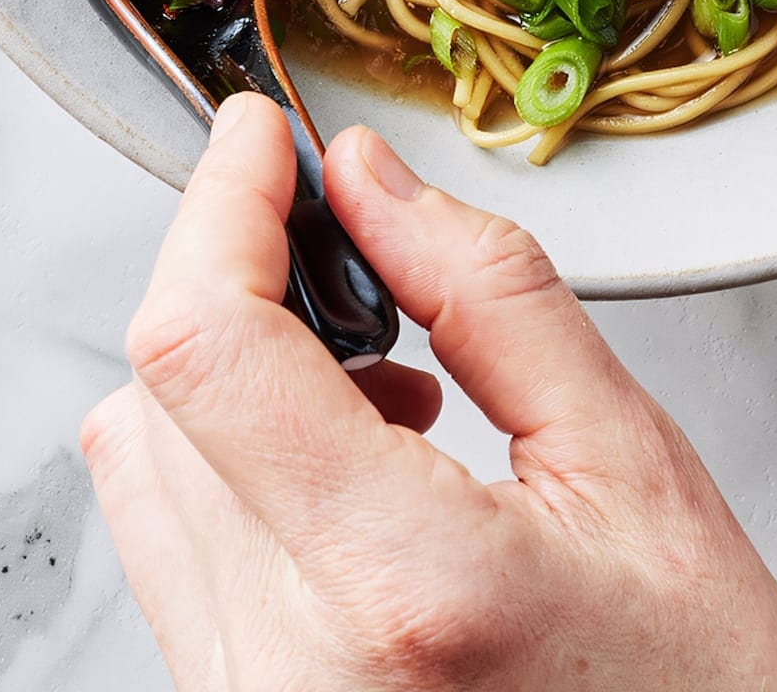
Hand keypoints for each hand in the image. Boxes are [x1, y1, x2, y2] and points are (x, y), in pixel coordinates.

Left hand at [82, 95, 776, 691]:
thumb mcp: (634, 467)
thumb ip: (487, 297)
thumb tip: (368, 177)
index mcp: (394, 583)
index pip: (210, 347)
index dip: (222, 208)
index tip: (259, 136)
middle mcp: (282, 668)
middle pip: (155, 393)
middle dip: (244, 278)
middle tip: (356, 249)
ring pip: (142, 469)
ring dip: (232, 374)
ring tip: (385, 382)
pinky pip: (172, 553)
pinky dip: (236, 464)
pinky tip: (361, 463)